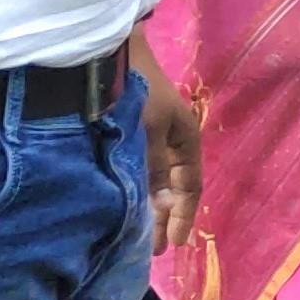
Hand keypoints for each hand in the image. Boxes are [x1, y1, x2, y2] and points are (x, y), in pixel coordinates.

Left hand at [140, 68, 201, 258]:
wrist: (109, 51)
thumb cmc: (136, 89)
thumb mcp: (148, 130)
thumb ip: (151, 167)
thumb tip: (156, 202)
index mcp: (186, 140)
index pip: (190, 187)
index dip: (183, 216)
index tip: (174, 244)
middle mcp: (171, 142)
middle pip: (171, 188)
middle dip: (164, 217)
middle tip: (151, 247)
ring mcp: (150, 138)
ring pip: (152, 181)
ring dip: (147, 206)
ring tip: (137, 233)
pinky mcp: (129, 134)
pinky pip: (136, 170)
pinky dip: (133, 189)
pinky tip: (123, 204)